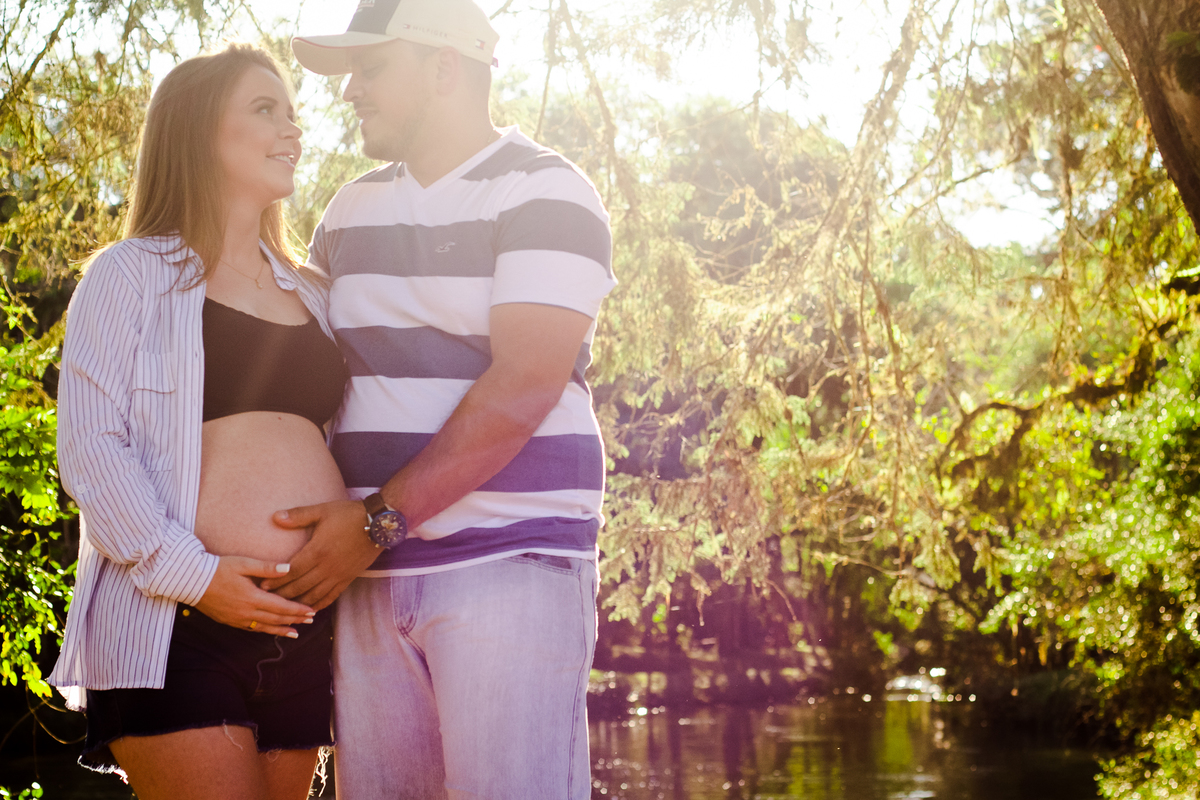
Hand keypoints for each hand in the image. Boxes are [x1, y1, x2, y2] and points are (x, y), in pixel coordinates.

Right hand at [194, 556, 315, 636]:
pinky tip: (271, 631)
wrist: (190, 580)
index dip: (298, 610)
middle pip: (276, 619)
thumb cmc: (217, 568)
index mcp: (252, 597)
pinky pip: (251, 629)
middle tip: (311, 620)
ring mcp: (237, 619)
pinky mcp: (229, 621)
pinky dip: (264, 631)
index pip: (281, 606)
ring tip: (296, 633)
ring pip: (264, 627)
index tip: (312, 611)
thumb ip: (267, 568)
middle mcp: (246, 612)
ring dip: (282, 629)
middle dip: (295, 620)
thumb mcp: (243, 564)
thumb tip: (289, 569)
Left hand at [260, 500, 380, 610]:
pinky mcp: (348, 579)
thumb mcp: (322, 511)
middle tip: (267, 601)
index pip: (291, 571)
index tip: (262, 586)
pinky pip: (330, 596)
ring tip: (284, 608)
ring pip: (314, 595)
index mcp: (317, 551)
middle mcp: (327, 567)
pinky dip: (318, 604)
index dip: (276, 580)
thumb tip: (275, 517)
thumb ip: (298, 516)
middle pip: (300, 587)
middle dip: (282, 594)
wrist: (378, 524)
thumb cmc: (348, 515)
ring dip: (297, 603)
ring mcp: (338, 575)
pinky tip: (310, 609)